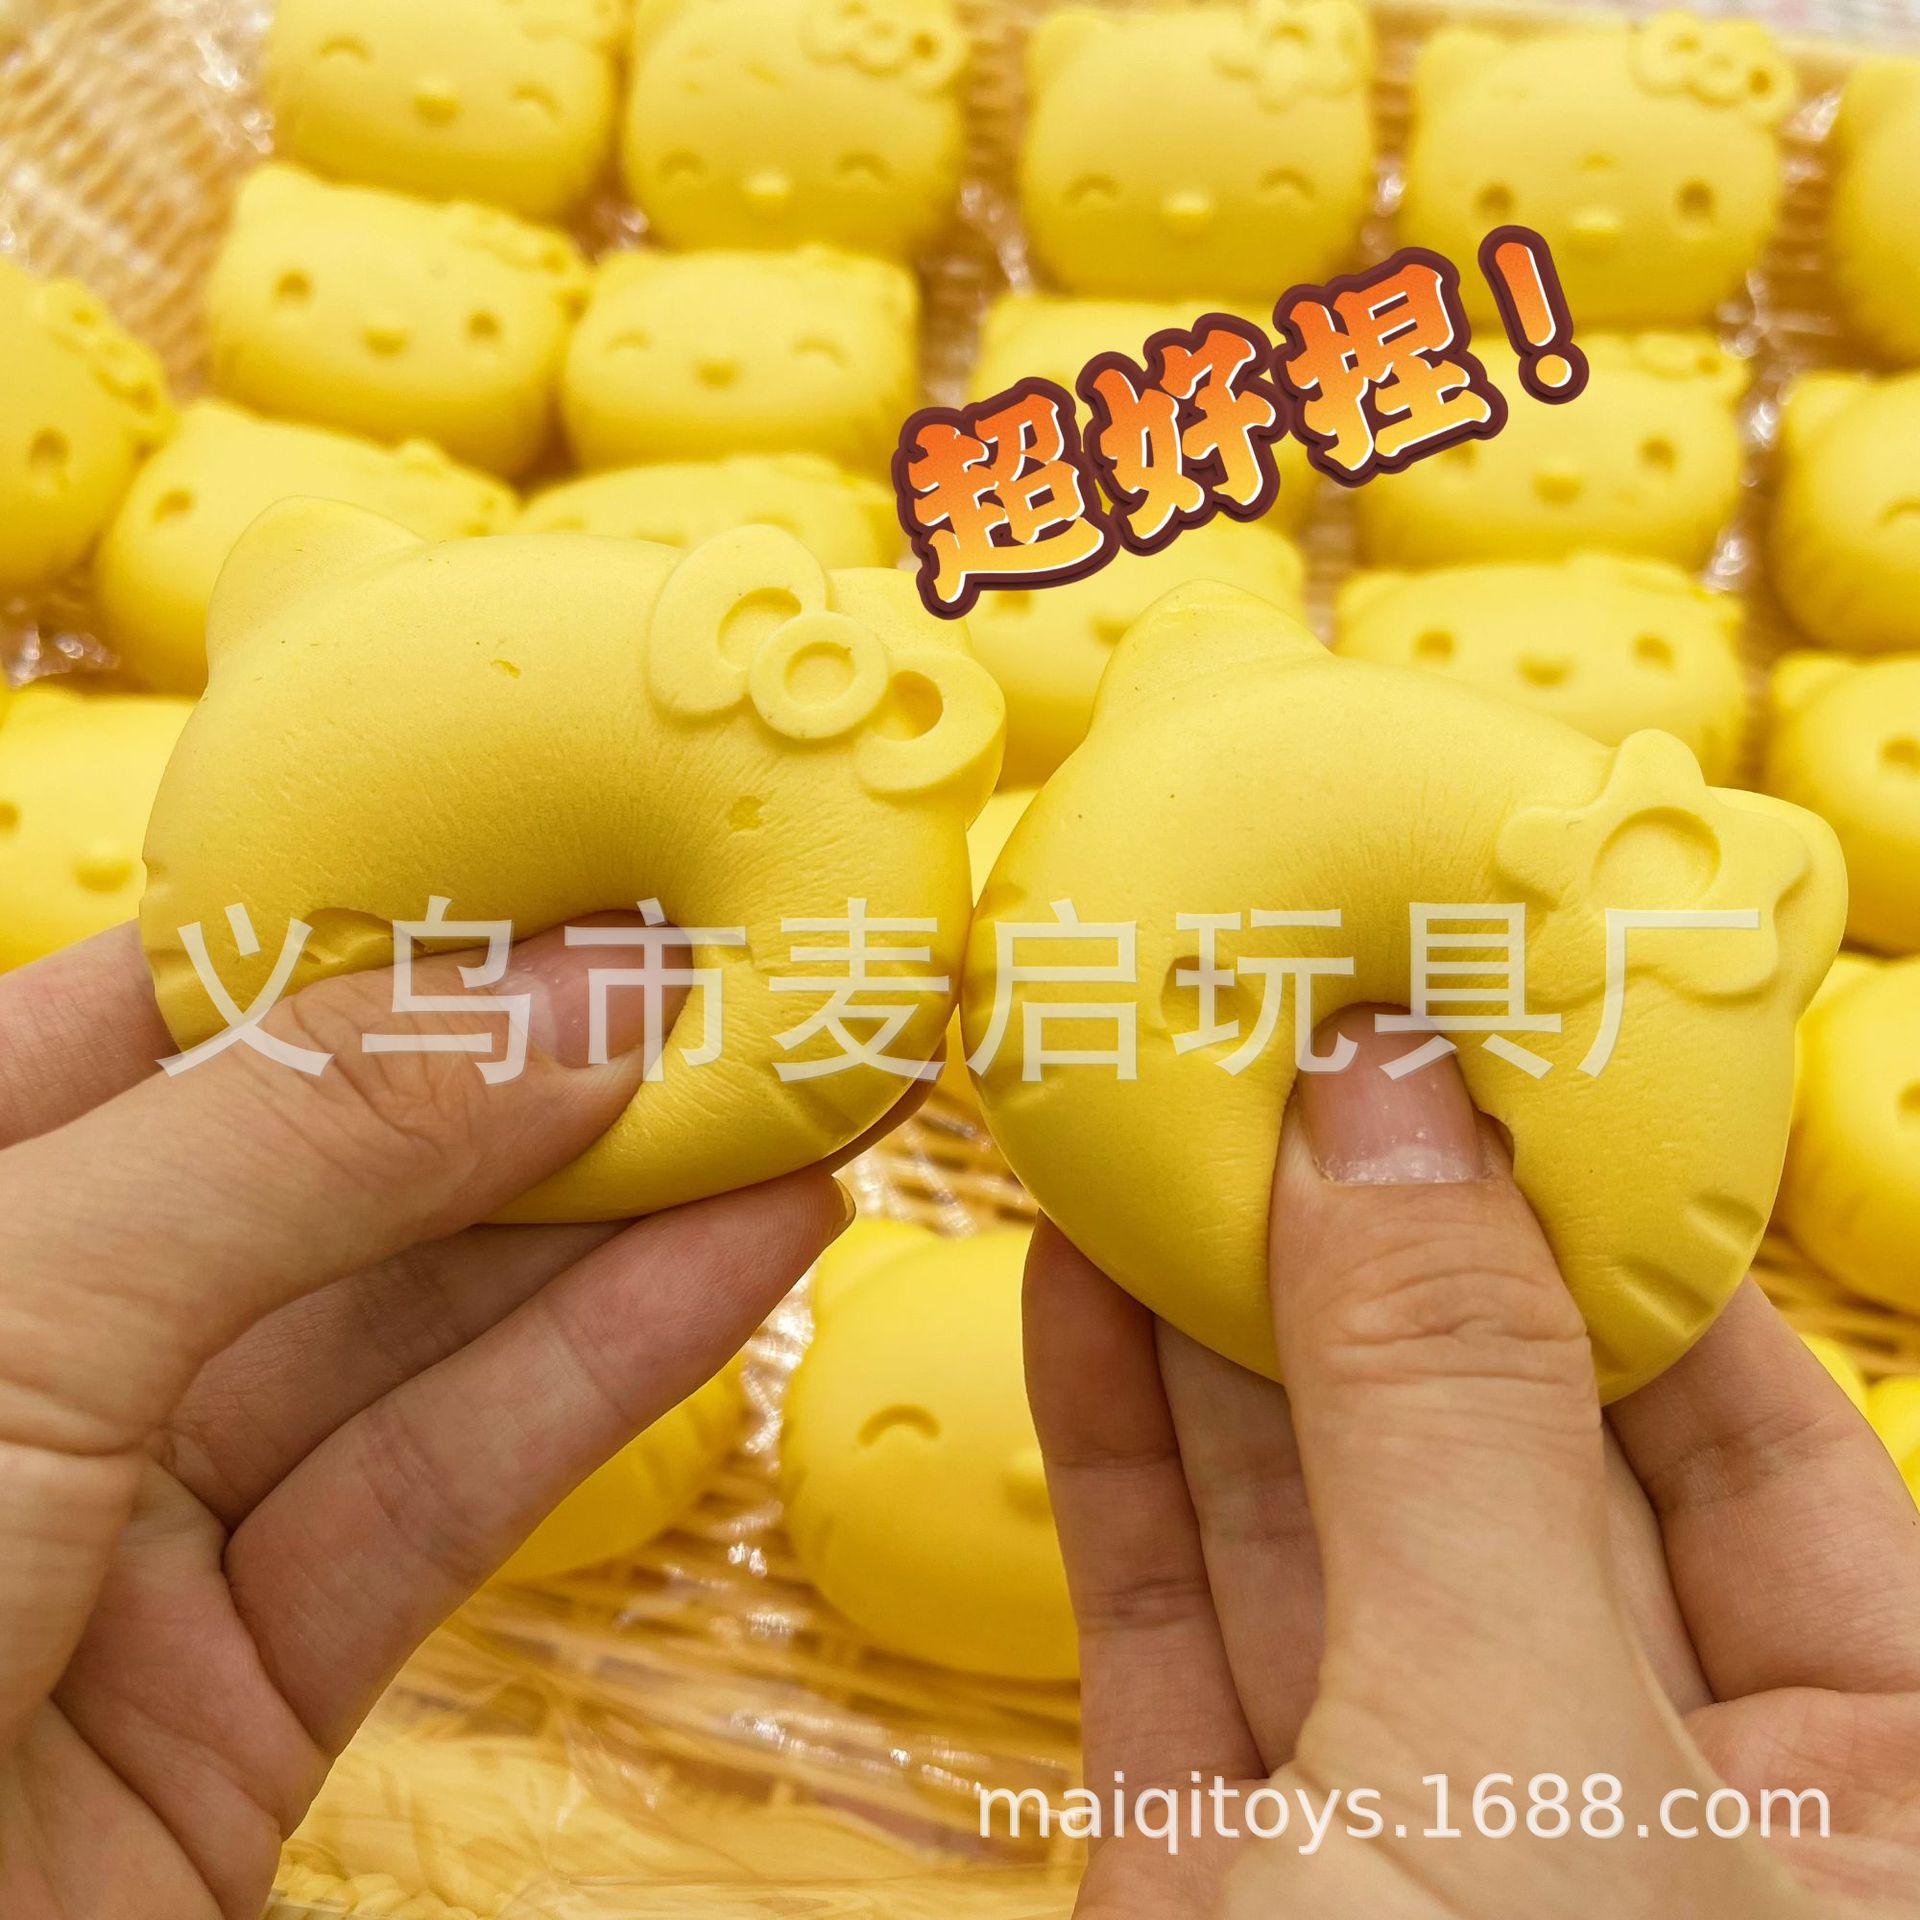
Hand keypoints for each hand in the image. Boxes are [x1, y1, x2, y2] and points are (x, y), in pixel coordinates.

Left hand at [0, 921, 863, 1919]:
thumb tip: (556, 1002)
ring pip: (407, 1332)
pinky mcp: (230, 1700)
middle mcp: (16, 1354)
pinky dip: (599, 1377)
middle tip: (735, 976)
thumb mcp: (4, 1320)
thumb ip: (292, 1140)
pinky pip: (438, 1499)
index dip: (380, 922)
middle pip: (322, 1165)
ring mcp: (120, 1533)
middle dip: (535, 1073)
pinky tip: (742, 1260)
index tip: (573, 861)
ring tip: (793, 1097)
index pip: (160, 1002)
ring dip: (613, 1218)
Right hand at [1026, 1006, 1919, 1918]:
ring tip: (1164, 1127)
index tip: (1493, 1064)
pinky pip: (1171, 1617)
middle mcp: (1633, 1817)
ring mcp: (1405, 1835)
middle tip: (1297, 1059)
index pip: (1758, 1449)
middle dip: (1385, 1254)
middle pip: (1503, 1461)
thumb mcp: (1517, 1750)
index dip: (1620, 1241)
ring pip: (1314, 1524)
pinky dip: (1118, 1448)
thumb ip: (1447, 1423)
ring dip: (1221, 1322)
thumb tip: (1391, 1115)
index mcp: (1852, 1820)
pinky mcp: (1216, 1868)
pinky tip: (1079, 1289)